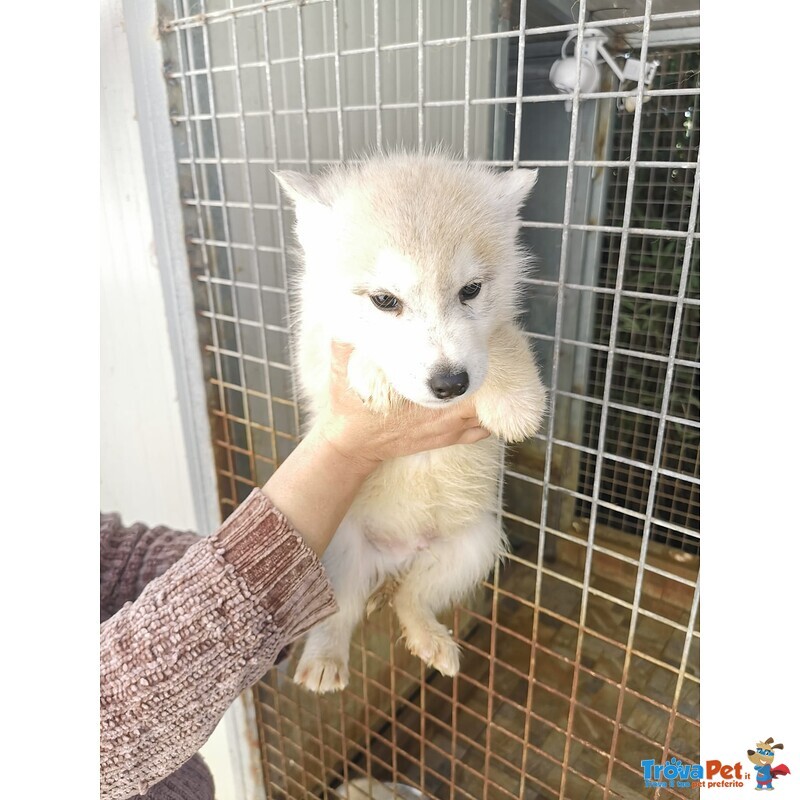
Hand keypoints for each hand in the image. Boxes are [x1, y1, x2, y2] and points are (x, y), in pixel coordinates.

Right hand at [312, 341, 490, 475]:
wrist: (352, 445)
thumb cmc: (351, 407)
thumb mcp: (343, 371)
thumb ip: (346, 342)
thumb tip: (345, 312)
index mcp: (426, 396)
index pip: (466, 376)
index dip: (477, 355)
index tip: (478, 337)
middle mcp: (444, 414)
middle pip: (487, 392)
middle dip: (492, 372)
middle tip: (488, 352)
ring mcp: (448, 430)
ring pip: (489, 413)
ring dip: (495, 396)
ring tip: (495, 375)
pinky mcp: (447, 440)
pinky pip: (481, 432)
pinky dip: (490, 418)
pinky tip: (488, 403)